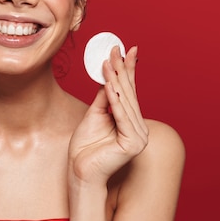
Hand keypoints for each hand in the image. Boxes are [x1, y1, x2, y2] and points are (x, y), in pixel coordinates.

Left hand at [69, 46, 148, 185]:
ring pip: (126, 103)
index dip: (127, 70)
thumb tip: (108, 76)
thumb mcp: (94, 114)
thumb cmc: (85, 147)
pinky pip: (122, 116)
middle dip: (121, 70)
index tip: (124, 50)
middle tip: (115, 49)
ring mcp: (139, 137)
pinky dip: (115, 100)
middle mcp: (139, 128)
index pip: (129, 91)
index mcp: (132, 122)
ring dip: (116, 80)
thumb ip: (103, 97)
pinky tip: (110, 85)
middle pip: (129, 94)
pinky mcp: (133, 144)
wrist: (80, 171)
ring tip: (108, 62)